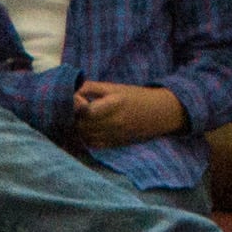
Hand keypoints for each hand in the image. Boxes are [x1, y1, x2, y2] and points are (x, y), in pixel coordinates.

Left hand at [67, 82, 188, 148]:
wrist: (159, 113)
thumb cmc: (135, 96)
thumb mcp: (115, 87)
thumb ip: (92, 87)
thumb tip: (72, 90)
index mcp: (114, 104)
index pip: (86, 110)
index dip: (76, 105)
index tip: (78, 98)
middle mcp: (114, 122)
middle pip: (82, 124)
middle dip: (74, 116)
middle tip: (75, 109)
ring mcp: (115, 135)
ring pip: (85, 136)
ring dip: (78, 127)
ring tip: (80, 118)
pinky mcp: (115, 143)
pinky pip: (93, 144)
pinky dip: (86, 137)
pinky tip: (87, 129)